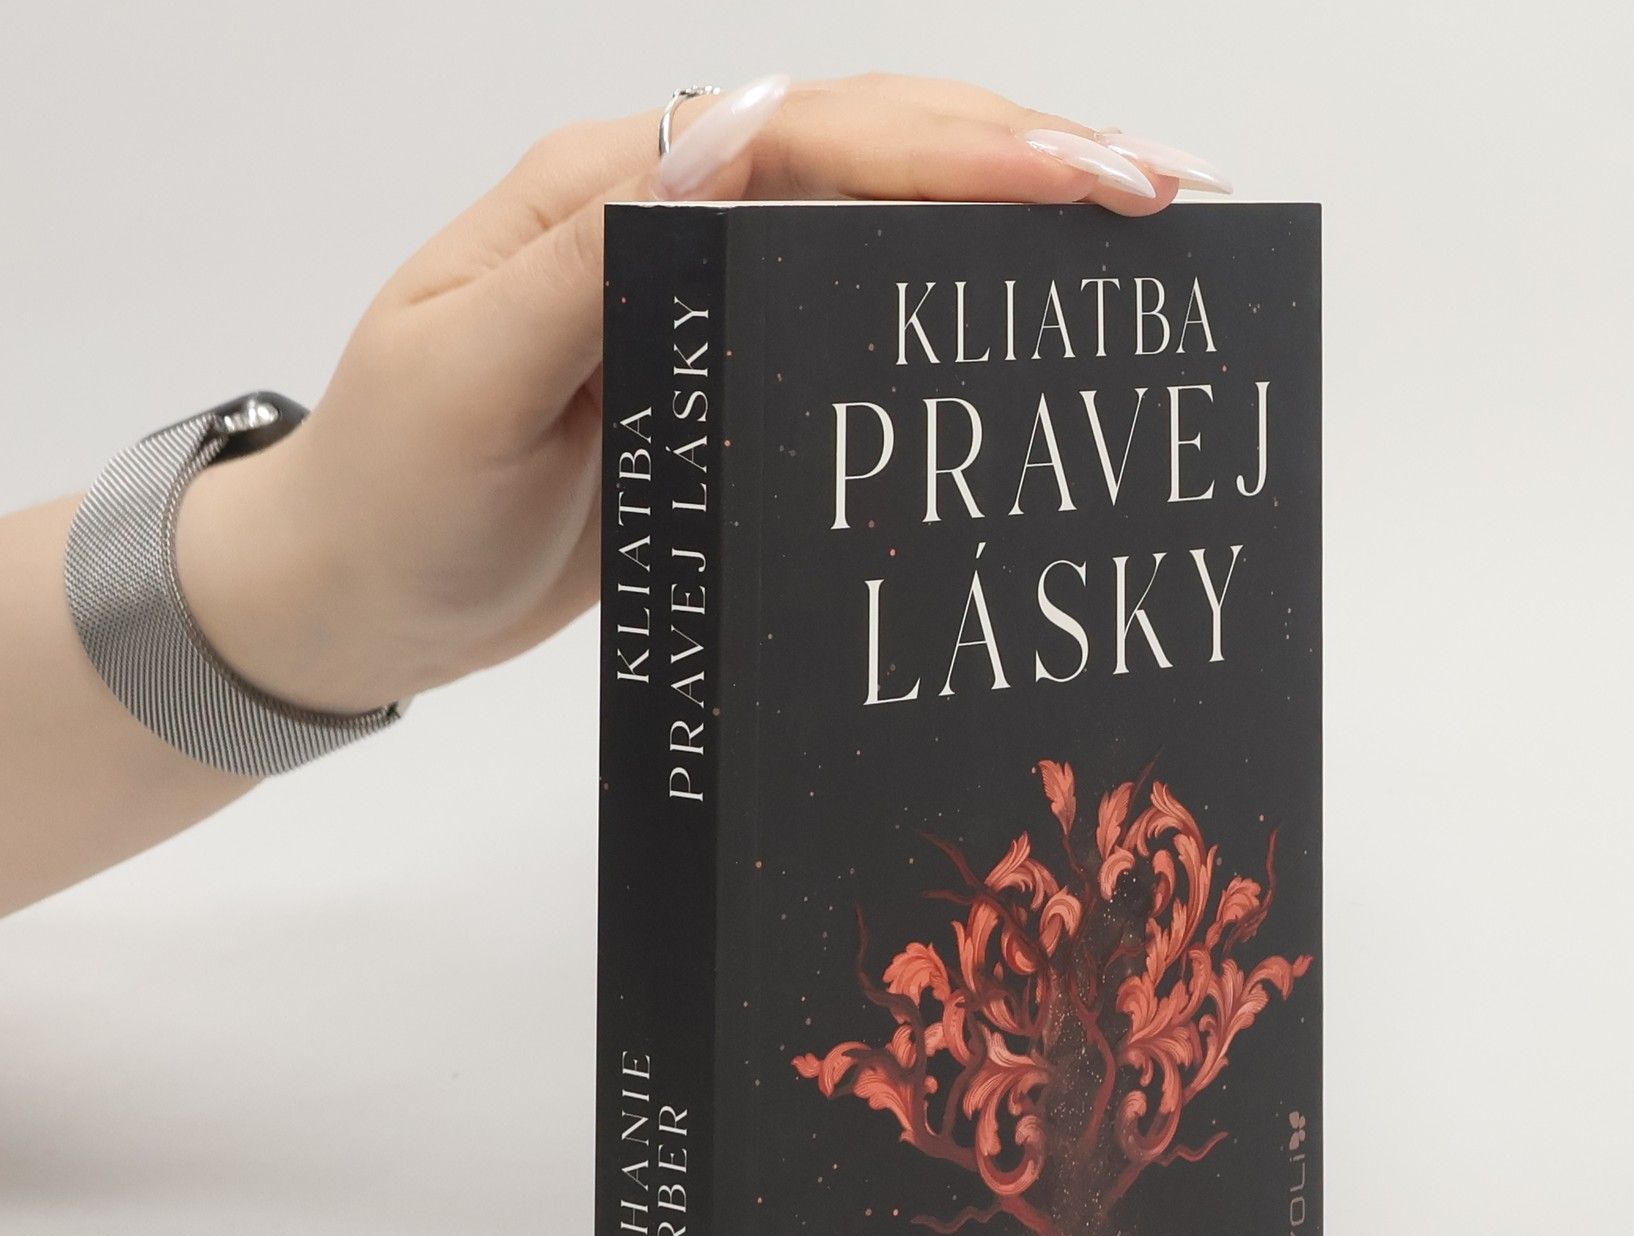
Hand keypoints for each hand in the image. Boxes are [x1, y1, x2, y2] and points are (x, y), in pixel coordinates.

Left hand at [175, 75, 1222, 716]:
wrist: (357, 594)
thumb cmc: (396, 494)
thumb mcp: (461, 378)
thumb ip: (589, 263)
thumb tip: (733, 144)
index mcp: (606, 191)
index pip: (805, 132)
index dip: (951, 147)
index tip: (1082, 185)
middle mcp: (668, 218)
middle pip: (868, 148)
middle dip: (1019, 158)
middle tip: (1163, 199)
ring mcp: (704, 296)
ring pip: (876, 222)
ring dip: (1003, 222)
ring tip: (1133, 245)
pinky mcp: (725, 378)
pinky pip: (852, 317)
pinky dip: (946, 309)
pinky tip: (1021, 333)